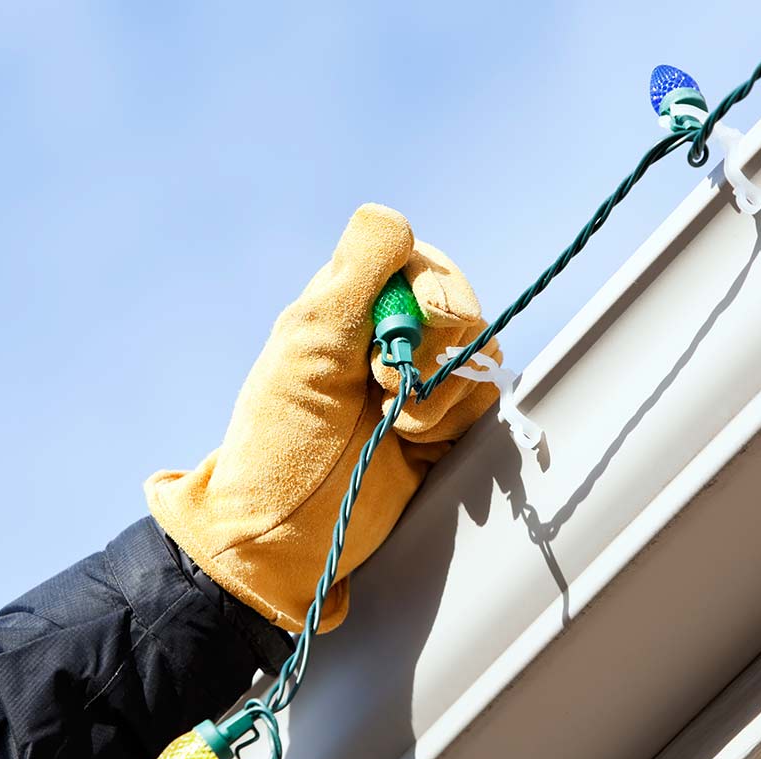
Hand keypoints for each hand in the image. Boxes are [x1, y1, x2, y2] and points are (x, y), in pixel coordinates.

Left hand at [146, 204, 498, 631]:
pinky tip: (412, 440)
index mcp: (345, 303)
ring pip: (474, 353)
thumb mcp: (309, 342)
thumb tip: (395, 218)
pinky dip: (451, 420)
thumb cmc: (282, 440)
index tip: (424, 320)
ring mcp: (414, 382)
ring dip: (441, 388)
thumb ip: (355, 272)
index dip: (432, 286)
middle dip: (440, 341)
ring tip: (394, 418)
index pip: (417, 260)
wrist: (286, 536)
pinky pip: (478, 399)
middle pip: (455, 302)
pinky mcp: (437, 427)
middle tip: (391, 380)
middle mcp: (382, 335)